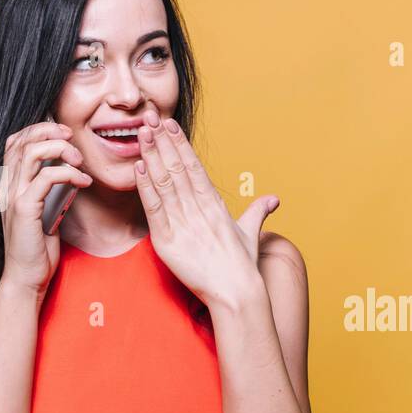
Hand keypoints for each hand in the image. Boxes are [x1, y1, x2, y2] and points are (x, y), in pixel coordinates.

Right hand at [0, 120, 90, 294]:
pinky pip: (45, 178)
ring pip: (31, 153)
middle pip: (21, 140)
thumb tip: (70, 171)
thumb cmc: (38, 247)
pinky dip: (68, 174)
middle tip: (73, 137)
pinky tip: (83, 182)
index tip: (64, 133)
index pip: (16, 142)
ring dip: (60, 148)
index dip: (38, 129)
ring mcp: (12, 196)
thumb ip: (52, 190)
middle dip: (49, 130)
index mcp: (9, 184)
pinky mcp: (23, 209)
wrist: (26, 277)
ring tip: (79, 160)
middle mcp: (6, 186)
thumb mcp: (47, 211)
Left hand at [133, 108, 279, 311]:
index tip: (170, 126)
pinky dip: (145, 188)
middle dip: (162, 142)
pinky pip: (154, 209)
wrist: (236, 293)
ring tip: (142, 133)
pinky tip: (138, 168)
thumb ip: (257, 212)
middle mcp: (199, 210)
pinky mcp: (168, 242)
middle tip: (149, 118)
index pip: (195, 167)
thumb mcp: (251, 234)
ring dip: (151, 156)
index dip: (181, 145)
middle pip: (177, 168)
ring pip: (164, 183)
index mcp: (216, 206)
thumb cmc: (243, 267)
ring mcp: (183, 224)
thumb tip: (273, 199)